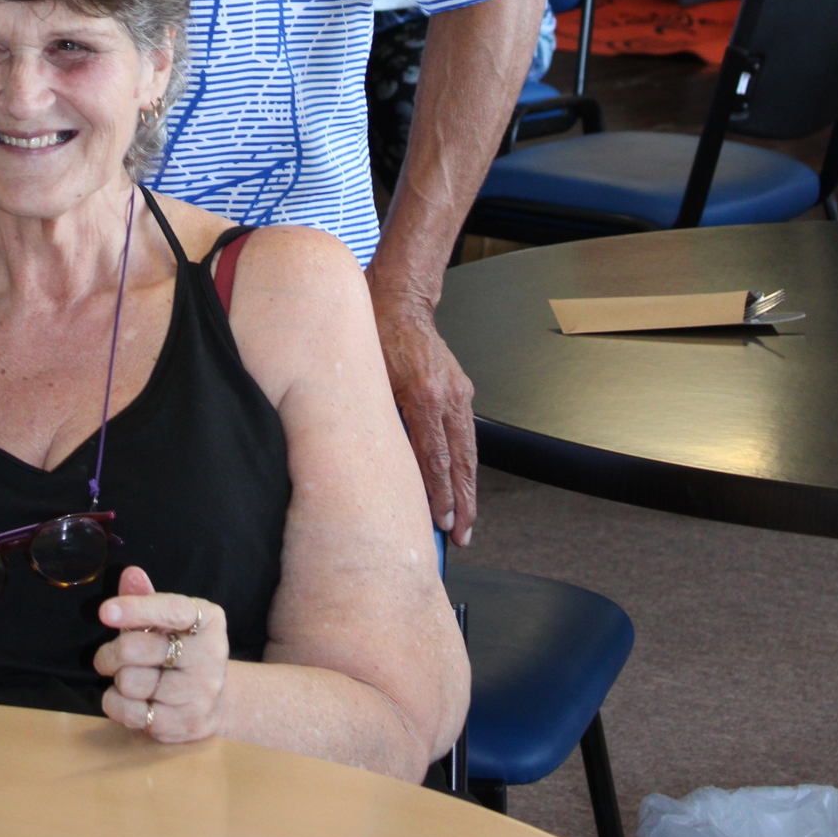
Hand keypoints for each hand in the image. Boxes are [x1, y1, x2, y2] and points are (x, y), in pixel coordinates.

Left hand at [94, 568, 227, 744]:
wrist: (217, 700)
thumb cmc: (186, 651)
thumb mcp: (173, 620)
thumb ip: (149, 598)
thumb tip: (130, 575)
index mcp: (208, 622)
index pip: (169, 610)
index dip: (135, 609)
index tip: (105, 612)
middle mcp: (209, 657)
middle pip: (138, 649)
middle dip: (112, 652)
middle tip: (108, 656)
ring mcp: (199, 694)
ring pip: (130, 682)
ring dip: (116, 679)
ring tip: (125, 676)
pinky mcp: (184, 725)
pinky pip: (131, 713)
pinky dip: (116, 704)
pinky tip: (126, 698)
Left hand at [373, 296, 476, 545]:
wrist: (402, 301)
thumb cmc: (377, 334)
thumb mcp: (368, 376)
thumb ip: (375, 415)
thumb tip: (374, 459)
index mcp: (424, 396)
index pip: (435, 458)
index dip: (439, 494)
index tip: (442, 522)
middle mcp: (448, 397)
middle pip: (461, 461)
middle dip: (464, 503)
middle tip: (462, 536)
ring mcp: (459, 393)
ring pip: (469, 451)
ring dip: (469, 489)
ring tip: (467, 521)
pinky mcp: (461, 390)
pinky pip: (466, 434)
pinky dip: (466, 463)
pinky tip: (462, 484)